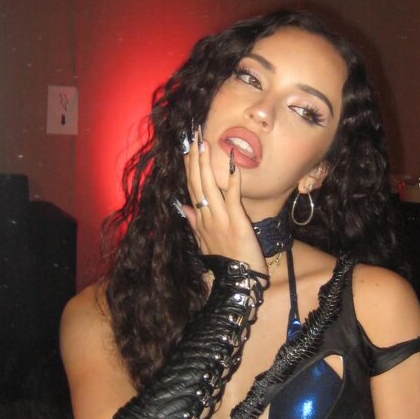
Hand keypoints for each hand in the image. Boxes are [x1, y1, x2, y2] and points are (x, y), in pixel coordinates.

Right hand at [182, 128, 266, 273]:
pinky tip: (233, 163)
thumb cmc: (224, 264)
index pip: (191, 187)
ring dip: (207, 163)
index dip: (189, 166)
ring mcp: (220, 219)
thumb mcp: (204, 243)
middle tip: (194, 134)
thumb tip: (182, 207)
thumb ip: (193, 223)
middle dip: (195, 157)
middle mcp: (206, 216)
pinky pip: (232, 197)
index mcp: (199, 220)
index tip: (187, 147)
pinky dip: (232, 180)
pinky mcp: (237, 222)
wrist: (236, 283)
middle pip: (197, 181)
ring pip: (209, 185)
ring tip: (205, 142)